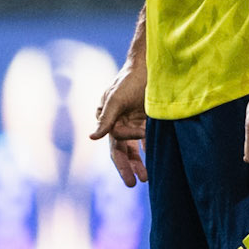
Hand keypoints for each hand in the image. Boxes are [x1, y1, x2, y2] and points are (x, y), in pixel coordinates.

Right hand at [90, 63, 147, 186]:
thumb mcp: (117, 98)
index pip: (115, 147)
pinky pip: (147, 137)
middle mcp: (120, 122)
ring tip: (147, 178)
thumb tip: (92, 137)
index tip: (132, 179)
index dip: (123, 164)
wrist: (149, 64)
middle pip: (123, 150)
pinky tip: (156, 159)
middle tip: (135, 183)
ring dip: (141, 161)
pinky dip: (151, 147)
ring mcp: (134, 120)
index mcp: (110, 120)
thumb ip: (106, 119)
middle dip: (130, 167)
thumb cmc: (130, 79)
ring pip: (135, 147)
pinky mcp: (147, 117)